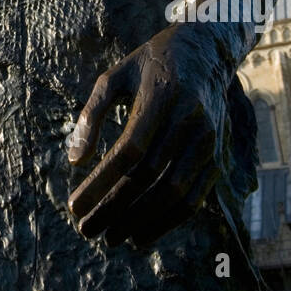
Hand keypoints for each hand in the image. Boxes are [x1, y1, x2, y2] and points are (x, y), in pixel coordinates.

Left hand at [67, 23, 229, 247]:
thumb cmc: (149, 66)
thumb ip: (92, 115)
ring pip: (173, 193)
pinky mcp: (217, 157)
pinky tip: (142, 234)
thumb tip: (75, 162)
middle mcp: (189, 119)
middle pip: (148, 176)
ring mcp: (207, 140)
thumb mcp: (114, 77)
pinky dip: (168, 221)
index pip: (129, 151)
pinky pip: (195, 198)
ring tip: (110, 237)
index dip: (100, 183)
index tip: (73, 206)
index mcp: (161, 95)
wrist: (206, 53)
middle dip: (113, 209)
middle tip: (85, 230)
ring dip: (140, 221)